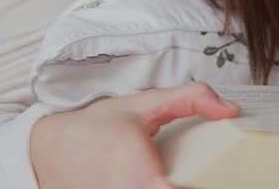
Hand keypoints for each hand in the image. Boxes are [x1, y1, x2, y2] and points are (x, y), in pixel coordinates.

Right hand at [29, 81, 241, 188]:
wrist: (49, 150)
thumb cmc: (97, 127)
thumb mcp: (145, 104)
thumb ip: (190, 99)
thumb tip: (230, 110)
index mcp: (141, 174)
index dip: (207, 184)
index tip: (221, 175)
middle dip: (196, 183)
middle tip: (208, 173)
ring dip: (178, 185)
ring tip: (189, 174)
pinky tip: (167, 179)